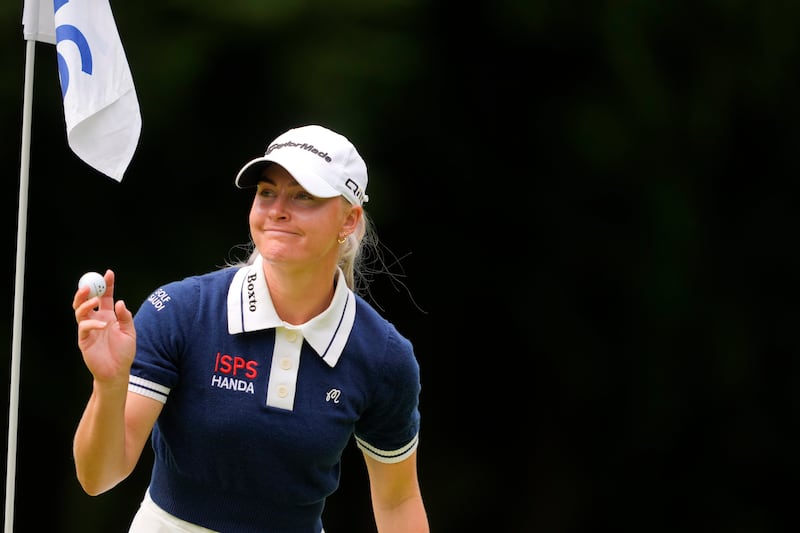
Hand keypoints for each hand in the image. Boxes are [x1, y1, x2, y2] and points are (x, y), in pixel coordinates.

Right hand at [72, 269, 135, 384]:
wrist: (118, 372)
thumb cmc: (124, 353)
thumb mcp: (130, 332)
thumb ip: (126, 317)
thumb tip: (120, 302)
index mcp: (108, 316)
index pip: (105, 297)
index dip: (106, 285)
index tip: (109, 273)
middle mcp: (97, 320)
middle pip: (86, 301)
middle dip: (86, 290)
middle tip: (90, 284)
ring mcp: (89, 330)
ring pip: (80, 312)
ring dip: (85, 303)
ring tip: (94, 300)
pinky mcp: (84, 340)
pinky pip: (84, 327)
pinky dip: (92, 323)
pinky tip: (103, 325)